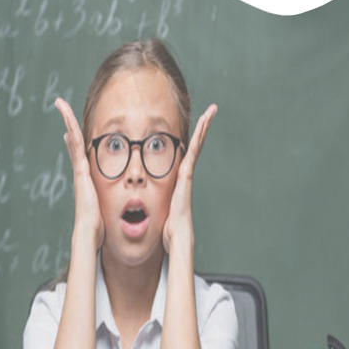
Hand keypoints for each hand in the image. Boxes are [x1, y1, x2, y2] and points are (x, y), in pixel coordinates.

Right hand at [55, 97, 104, 249]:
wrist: (91, 232)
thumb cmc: (101, 227)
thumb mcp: (112, 214)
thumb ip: (119, 212)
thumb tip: (130, 220)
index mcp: (89, 182)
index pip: (84, 160)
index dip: (78, 147)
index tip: (74, 136)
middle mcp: (82, 173)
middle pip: (75, 146)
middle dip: (70, 129)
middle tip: (64, 114)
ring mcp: (79, 169)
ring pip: (74, 139)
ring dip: (67, 120)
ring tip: (60, 104)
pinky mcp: (80, 168)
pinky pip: (76, 142)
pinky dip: (69, 125)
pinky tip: (64, 111)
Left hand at [162, 104, 217, 254]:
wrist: (175, 237)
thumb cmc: (167, 229)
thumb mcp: (156, 213)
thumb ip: (149, 208)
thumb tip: (136, 213)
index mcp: (177, 182)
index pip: (183, 158)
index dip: (188, 144)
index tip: (191, 132)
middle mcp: (184, 176)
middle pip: (194, 147)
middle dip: (201, 131)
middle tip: (210, 114)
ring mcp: (186, 175)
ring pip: (196, 146)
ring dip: (204, 128)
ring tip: (211, 112)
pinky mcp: (186, 177)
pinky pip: (192, 152)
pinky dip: (199, 138)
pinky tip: (204, 123)